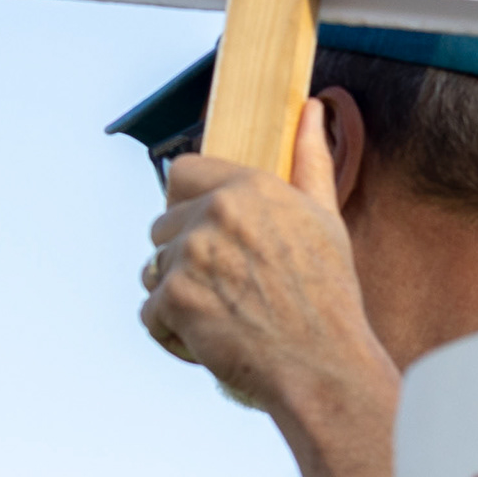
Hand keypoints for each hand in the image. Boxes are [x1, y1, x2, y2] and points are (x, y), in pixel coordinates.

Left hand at [140, 104, 391, 423]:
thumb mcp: (324, 218)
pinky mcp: (174, 297)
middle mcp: (214, 212)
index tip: (211, 237)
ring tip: (224, 317)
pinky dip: (173, 334)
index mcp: (248, 187)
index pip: (180, 173)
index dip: (189, 207)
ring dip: (177, 297)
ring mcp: (191, 254)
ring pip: (152, 269)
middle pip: (162, 225)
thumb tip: (311, 109)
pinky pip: (150, 314)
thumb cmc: (327, 297)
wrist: (322, 367)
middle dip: (185, 259)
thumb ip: (309, 159)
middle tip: (230, 291)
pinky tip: (213, 341)